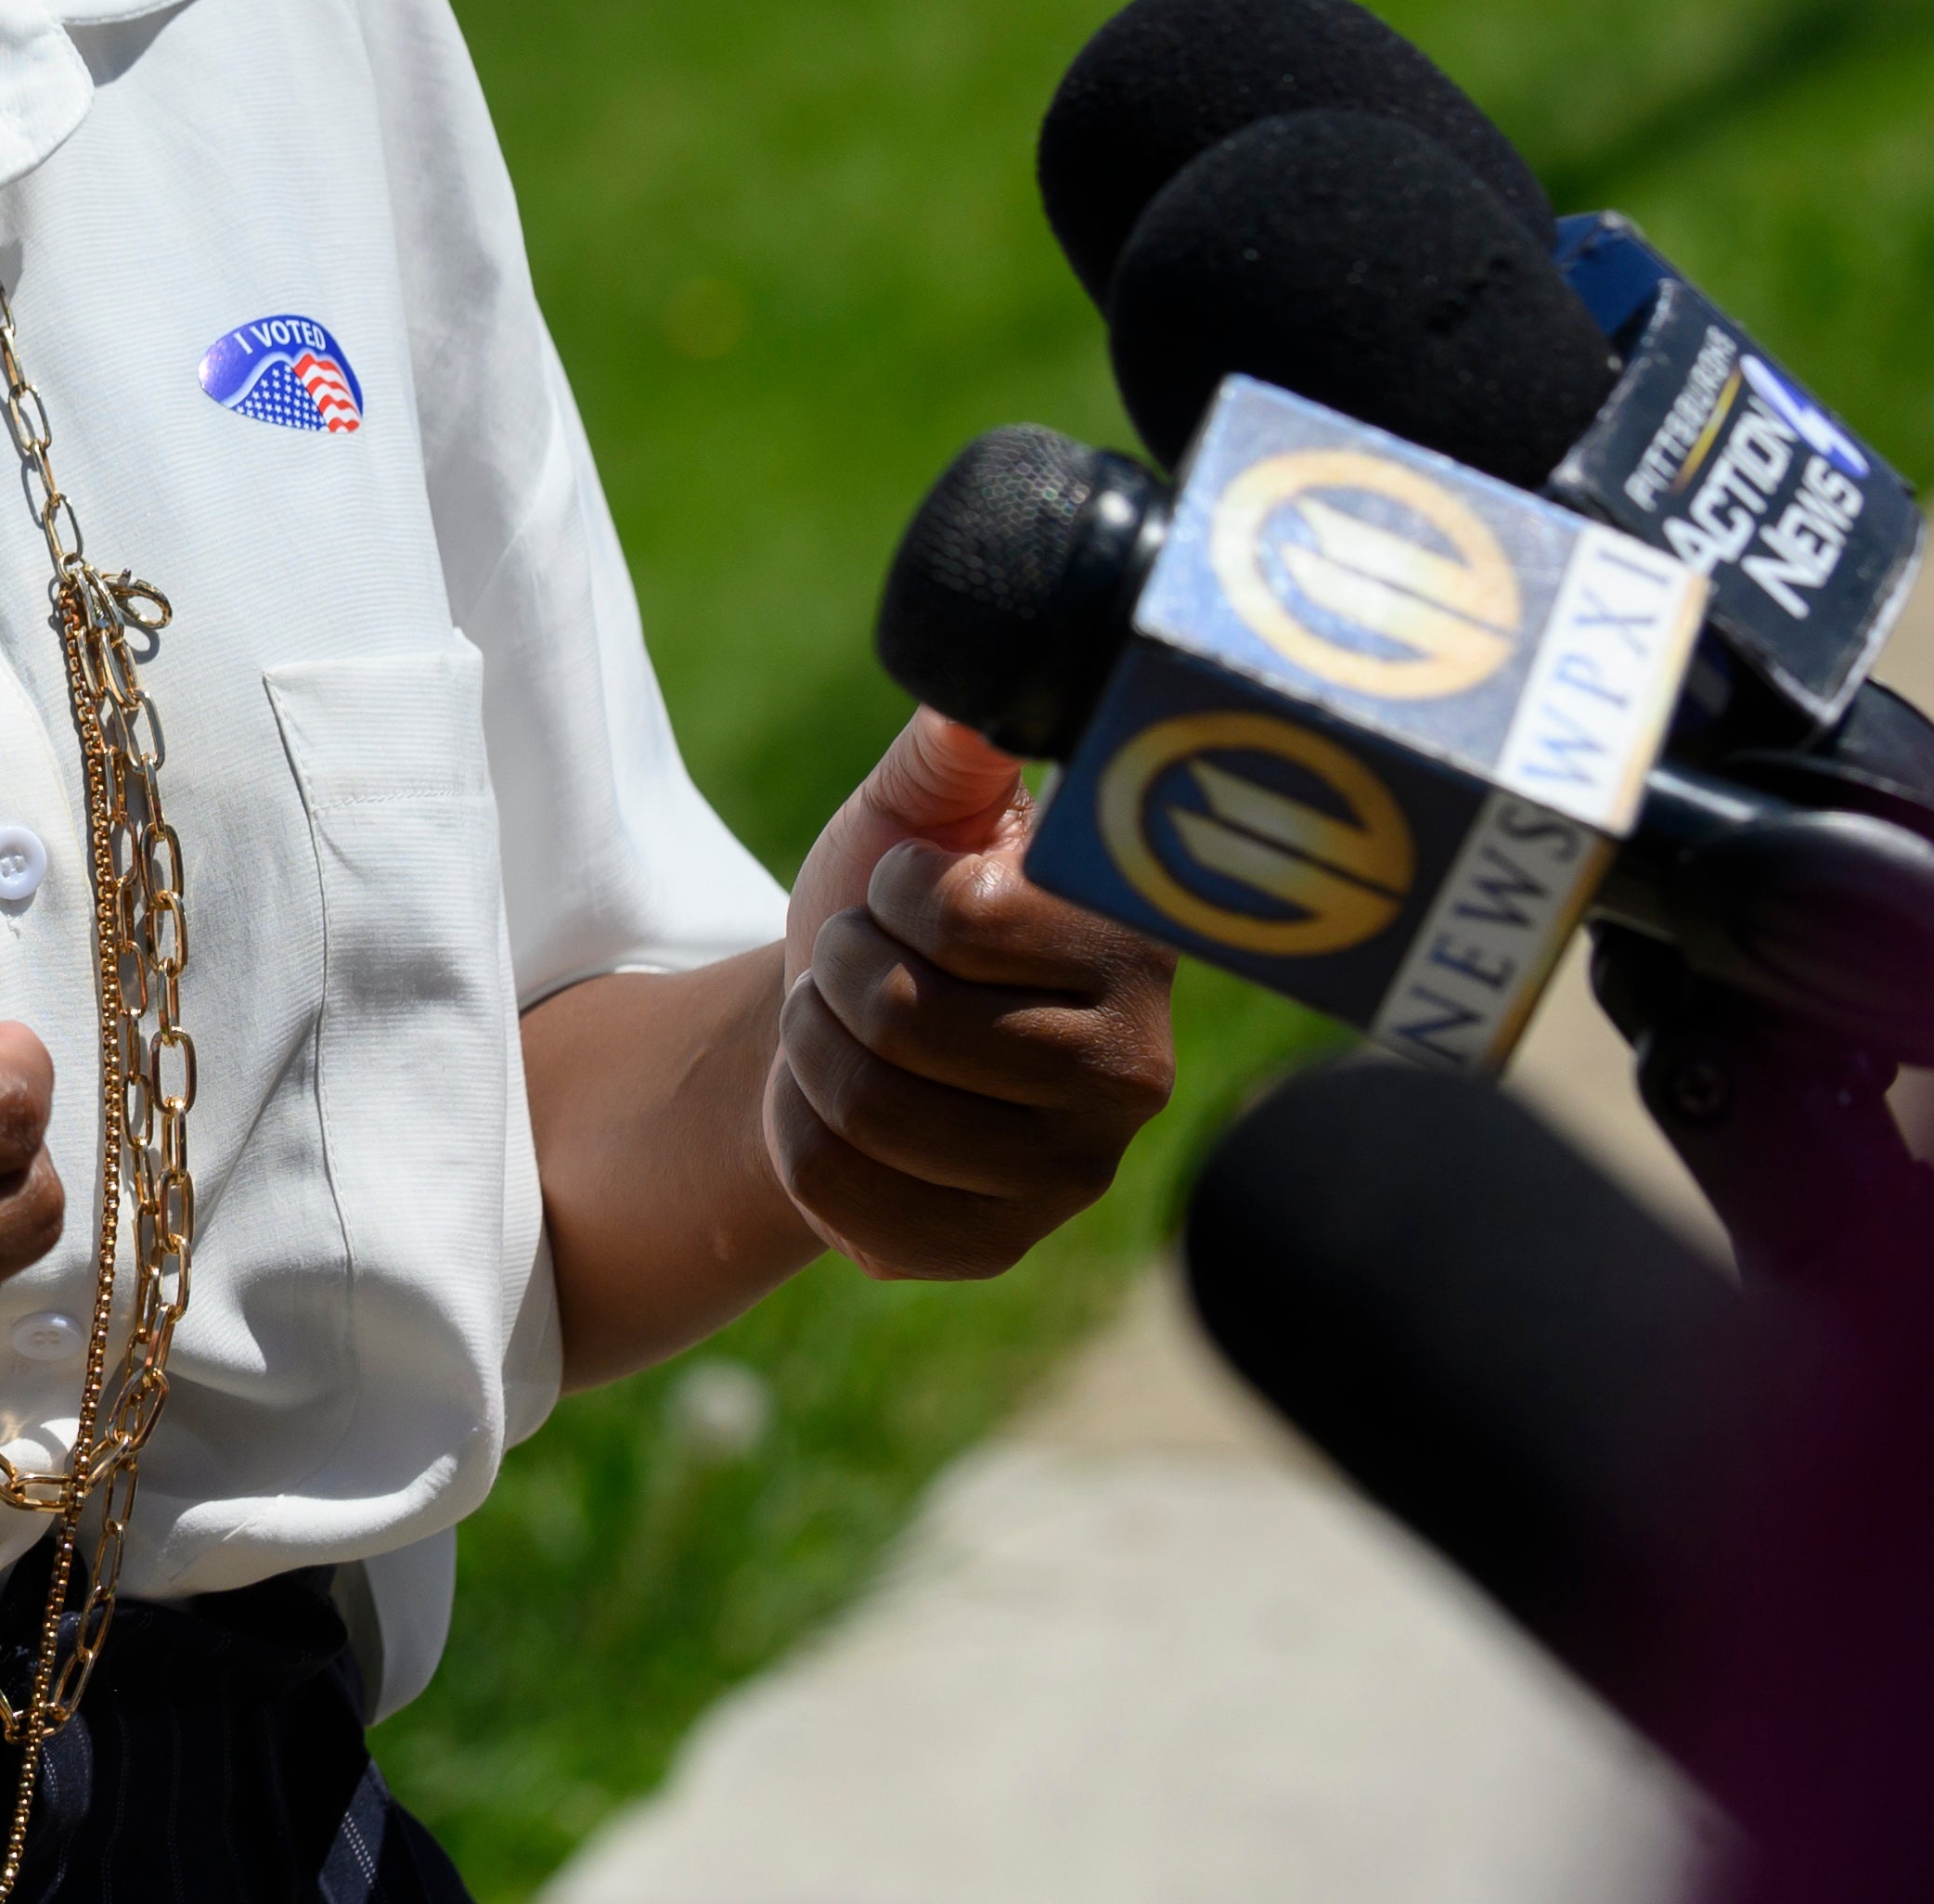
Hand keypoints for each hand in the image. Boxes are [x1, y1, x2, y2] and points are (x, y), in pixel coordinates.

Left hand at [763, 709, 1175, 1279]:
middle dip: (833, 974)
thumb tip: (984, 685)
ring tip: (839, 1031)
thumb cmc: (887, 907)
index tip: (907, 897)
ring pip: (866, 1107)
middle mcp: (1134, 1070)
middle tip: (854, 968)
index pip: (958, 915)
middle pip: (901, 1020)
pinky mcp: (998, 1246)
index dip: (892, 895)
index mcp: (1130, 944)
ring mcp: (1072, 1173)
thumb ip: (954, 748)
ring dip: (810, 1051)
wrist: (835, 1029)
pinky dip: (799, 1137)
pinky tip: (835, 1113)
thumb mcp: (915, 809)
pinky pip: (842, 1194)